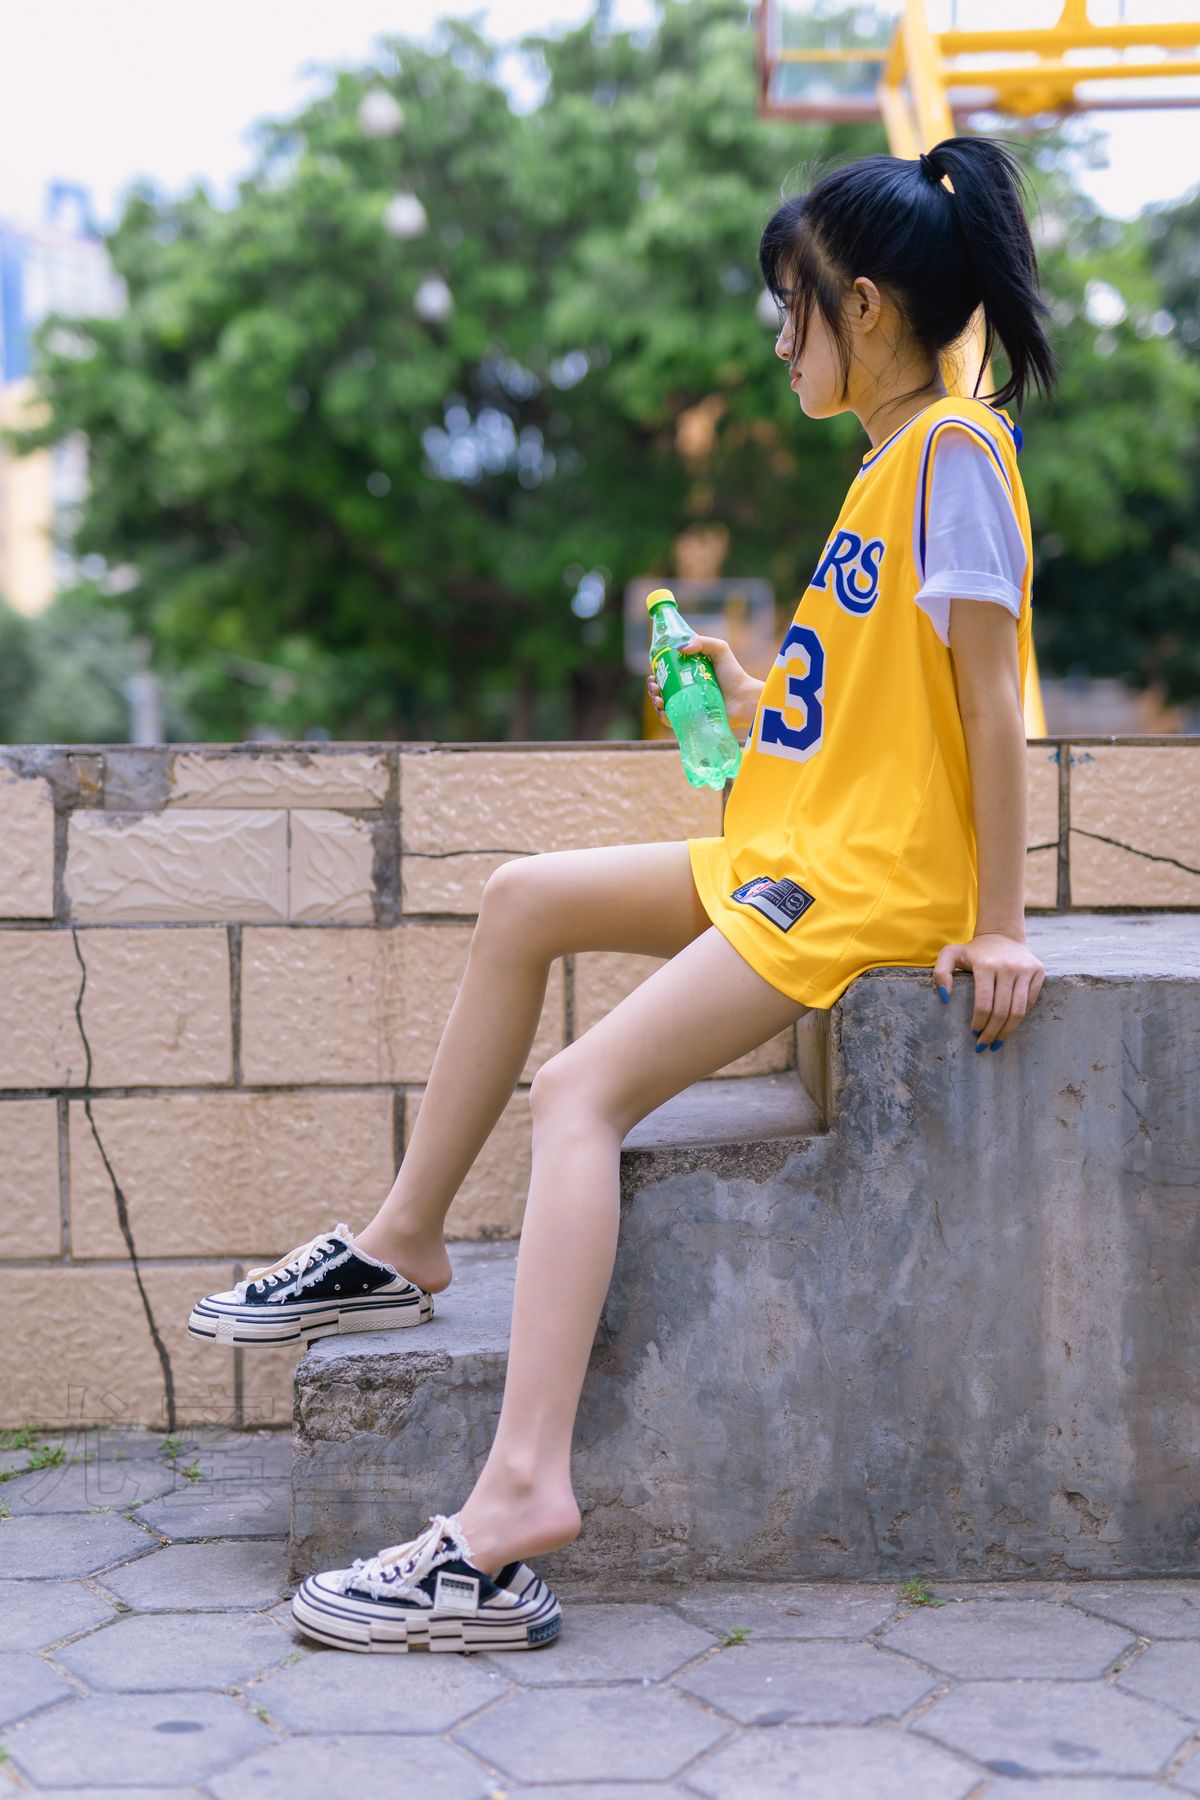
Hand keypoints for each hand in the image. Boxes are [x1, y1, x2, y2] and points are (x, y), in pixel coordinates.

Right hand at [647, 635, 762, 729]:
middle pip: (662, 690)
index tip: (653, 671)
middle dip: (653, 687)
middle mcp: (686, 691)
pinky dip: (663, 717)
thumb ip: (701, 642)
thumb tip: (678, 649)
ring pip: (664, 705)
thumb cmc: (734, 674)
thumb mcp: (719, 649)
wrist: (744, 699)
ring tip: (657, 696)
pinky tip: (662, 709)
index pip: (667, 674)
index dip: (657, 672)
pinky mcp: (691, 721)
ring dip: (655, 701)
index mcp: (689, 675)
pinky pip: (672, 721)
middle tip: (653, 684)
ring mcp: (688, 707)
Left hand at [932, 932, 1044, 1048]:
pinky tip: (1009, 1025)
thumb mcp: (951, 954)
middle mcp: (1008, 967)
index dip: (979, 1022)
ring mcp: (1025, 969)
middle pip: (1002, 1010)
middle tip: (984, 1045)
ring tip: (998, 1043)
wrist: (1002, 935)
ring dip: (1008, 1031)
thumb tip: (945, 997)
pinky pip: (1030, 1002)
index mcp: (986, 964)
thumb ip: (941, 973)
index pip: (984, 1003)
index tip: (973, 1033)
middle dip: (992, 1032)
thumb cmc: (974, 951)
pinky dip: (1020, 1017)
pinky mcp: (1038, 972)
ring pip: (1019, 1010)